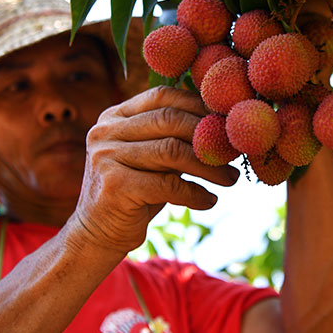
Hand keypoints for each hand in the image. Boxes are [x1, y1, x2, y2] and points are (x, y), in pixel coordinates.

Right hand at [65, 86, 238, 256]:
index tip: (226, 123)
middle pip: (169, 120)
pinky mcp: (115, 186)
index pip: (162, 97)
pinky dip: (195, 193)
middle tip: (235, 152)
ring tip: (230, 178)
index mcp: (114, 117)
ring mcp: (106, 157)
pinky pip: (168, 185)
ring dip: (209, 167)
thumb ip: (174, 137)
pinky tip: (209, 201)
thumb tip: (223, 124)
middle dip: (208, 136)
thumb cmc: (134, 193)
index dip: (198, 106)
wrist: (97, 235)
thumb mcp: (151, 158)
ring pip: (172, 152)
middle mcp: (106, 131)